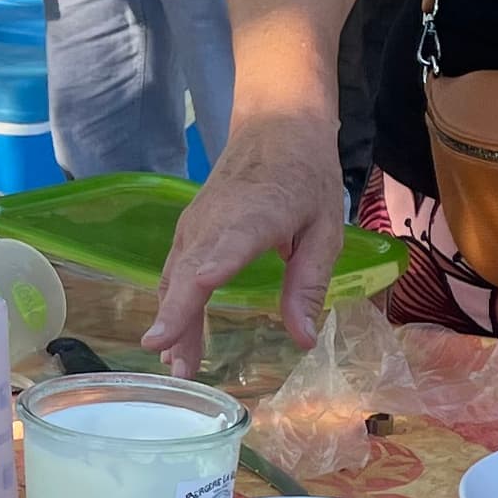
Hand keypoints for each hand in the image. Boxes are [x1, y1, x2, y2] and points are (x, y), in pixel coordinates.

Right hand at [144, 114, 344, 366]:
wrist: (276, 124)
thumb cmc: (305, 175)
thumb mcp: (325, 228)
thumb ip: (309, 283)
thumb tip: (302, 339)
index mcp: (252, 217)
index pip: (216, 256)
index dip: (195, 291)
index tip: (171, 325)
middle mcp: (213, 222)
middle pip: (186, 277)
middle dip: (177, 324)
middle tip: (180, 373)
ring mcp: (194, 224)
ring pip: (175, 278)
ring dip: (173, 322)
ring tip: (176, 367)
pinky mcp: (189, 229)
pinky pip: (175, 271)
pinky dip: (173, 304)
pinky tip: (175, 336)